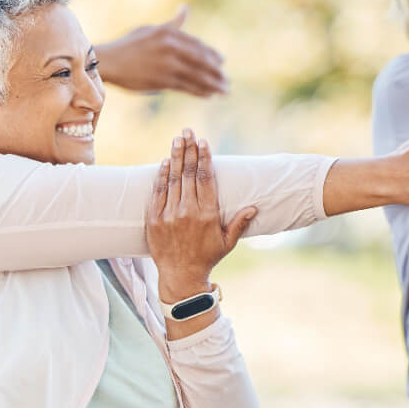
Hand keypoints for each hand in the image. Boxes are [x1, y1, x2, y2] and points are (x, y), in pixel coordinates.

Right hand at [96, 6, 227, 96]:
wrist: (110, 62)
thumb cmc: (129, 45)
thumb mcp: (151, 30)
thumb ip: (172, 24)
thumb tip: (185, 8)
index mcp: (169, 34)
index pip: (198, 45)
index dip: (212, 55)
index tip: (222, 62)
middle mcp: (171, 47)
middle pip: (201, 61)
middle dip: (216, 72)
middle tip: (226, 80)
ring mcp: (168, 64)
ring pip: (197, 76)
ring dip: (213, 85)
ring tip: (223, 91)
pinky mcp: (163, 80)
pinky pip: (187, 87)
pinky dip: (200, 92)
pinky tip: (208, 96)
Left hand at [145, 128, 257, 304]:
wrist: (180, 276)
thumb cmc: (207, 258)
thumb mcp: (227, 242)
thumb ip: (239, 223)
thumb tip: (254, 207)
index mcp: (207, 214)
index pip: (205, 179)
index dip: (204, 158)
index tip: (203, 142)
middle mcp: (187, 212)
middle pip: (188, 174)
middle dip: (188, 150)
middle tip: (188, 131)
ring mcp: (169, 215)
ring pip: (172, 180)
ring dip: (175, 157)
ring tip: (177, 139)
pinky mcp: (154, 220)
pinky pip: (157, 193)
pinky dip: (161, 176)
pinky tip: (164, 162)